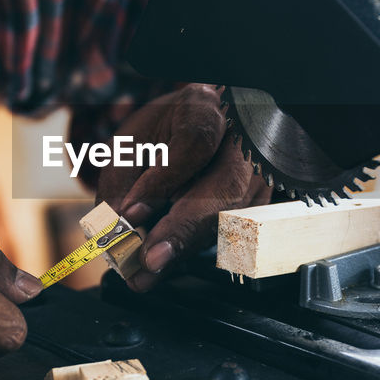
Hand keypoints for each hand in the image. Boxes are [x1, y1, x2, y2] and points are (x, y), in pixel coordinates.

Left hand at [96, 84, 270, 289]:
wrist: (202, 129)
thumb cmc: (166, 133)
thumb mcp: (133, 141)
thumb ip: (122, 178)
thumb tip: (119, 223)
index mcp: (206, 110)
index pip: (194, 144)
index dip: (162, 180)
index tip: (131, 213)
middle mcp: (243, 141)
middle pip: (226, 187)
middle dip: (185, 229)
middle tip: (150, 259)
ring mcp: (259, 174)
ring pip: (233, 216)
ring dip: (188, 246)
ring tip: (147, 269)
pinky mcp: (260, 203)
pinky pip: (232, 232)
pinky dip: (195, 248)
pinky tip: (167, 259)